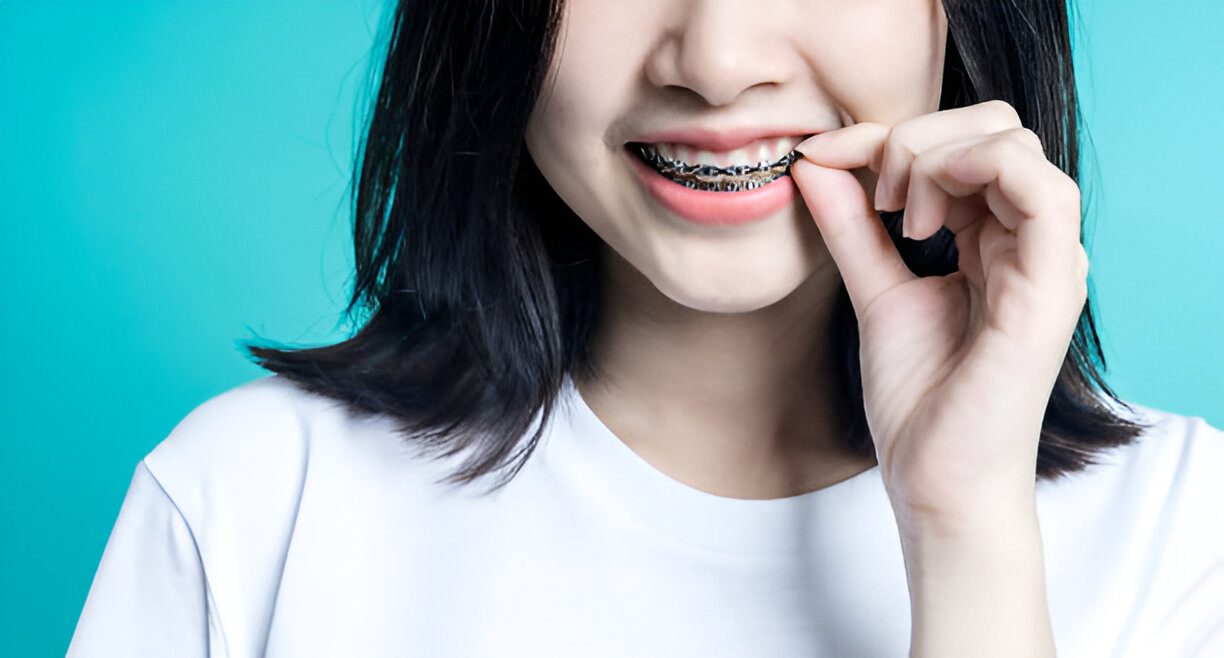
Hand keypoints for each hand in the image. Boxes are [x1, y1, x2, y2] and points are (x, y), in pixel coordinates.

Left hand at [791, 100, 1087, 531]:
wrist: (936, 480)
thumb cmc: (918, 400)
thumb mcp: (874, 290)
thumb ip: (852, 226)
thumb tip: (814, 162)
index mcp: (998, 239)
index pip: (959, 144)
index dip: (885, 135)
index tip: (822, 160)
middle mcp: (1030, 242)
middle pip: (990, 127)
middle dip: (913, 139)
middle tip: (872, 198)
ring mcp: (1047, 261)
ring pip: (1010, 142)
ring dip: (932, 157)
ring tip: (895, 215)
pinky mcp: (1051, 286)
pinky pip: (1040, 190)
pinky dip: (972, 172)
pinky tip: (919, 217)